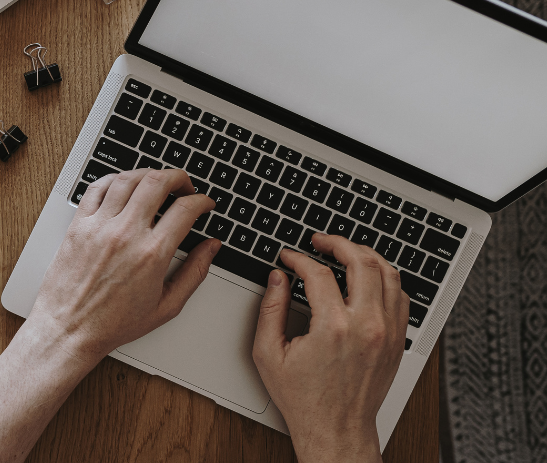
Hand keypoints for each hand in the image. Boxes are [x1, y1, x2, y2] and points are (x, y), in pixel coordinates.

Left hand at [25, 168, 220, 365]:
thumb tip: (211, 247)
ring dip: (147, 174)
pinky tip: (123, 185)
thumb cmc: (113, 323)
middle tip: (184, 186)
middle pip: (157, 182)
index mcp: (152, 254)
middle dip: (178, 178)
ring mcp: (99, 226)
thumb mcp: (166, 306)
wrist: (69, 329)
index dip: (202, 201)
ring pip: (127, 179)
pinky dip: (114, 179)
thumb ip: (194, 273)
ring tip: (156, 183)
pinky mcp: (78, 225)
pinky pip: (96, 188)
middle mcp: (125, 234)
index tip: (204, 203)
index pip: (185, 209)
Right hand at [252, 234, 408, 462]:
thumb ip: (270, 310)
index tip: (289, 257)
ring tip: (346, 251)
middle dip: (338, 243)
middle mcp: (366, 326)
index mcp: (332, 328)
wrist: (336, 429)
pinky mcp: (397, 340)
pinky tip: (368, 276)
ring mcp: (387, 332)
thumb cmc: (304, 398)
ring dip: (366, 255)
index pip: (319, 273)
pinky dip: (385, 278)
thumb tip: (277, 278)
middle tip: (321, 241)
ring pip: (388, 273)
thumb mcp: (269, 355)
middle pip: (361, 262)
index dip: (299, 258)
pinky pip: (400, 295)